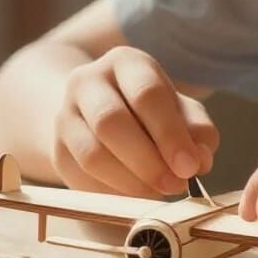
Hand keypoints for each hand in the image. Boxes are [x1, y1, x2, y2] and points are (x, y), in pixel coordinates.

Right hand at [52, 47, 218, 196]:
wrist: (95, 113)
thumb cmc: (150, 112)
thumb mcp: (180, 110)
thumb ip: (197, 131)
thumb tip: (200, 159)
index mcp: (125, 62)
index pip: (146, 93)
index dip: (170, 133)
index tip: (190, 166)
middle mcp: (88, 81)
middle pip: (111, 122)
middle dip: (148, 161)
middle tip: (176, 185)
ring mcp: (65, 115)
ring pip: (93, 154)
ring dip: (131, 182)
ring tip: (158, 193)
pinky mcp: (57, 149)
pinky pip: (82, 178)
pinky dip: (113, 193)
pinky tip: (135, 194)